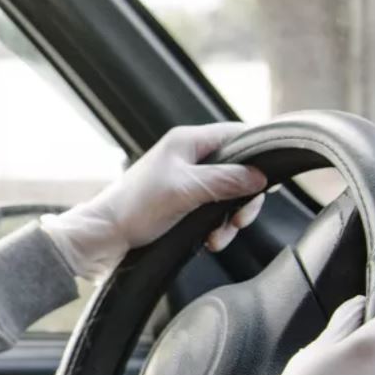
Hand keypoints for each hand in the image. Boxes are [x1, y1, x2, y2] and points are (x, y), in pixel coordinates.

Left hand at [41, 123, 266, 279]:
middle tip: (239, 220)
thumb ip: (225, 180)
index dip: (259, 153)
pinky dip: (217, 228)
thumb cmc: (134, 208)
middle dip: (244, 199)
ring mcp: (187, 180)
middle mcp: (189, 157)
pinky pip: (215, 211)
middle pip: (240, 170)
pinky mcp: (184, 203)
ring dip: (230, 220)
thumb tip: (260, 176)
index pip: (238, 134)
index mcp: (187, 141)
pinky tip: (209, 241)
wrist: (104, 237)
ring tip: (218, 237)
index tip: (269, 179)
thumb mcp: (185, 190)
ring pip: (229, 195)